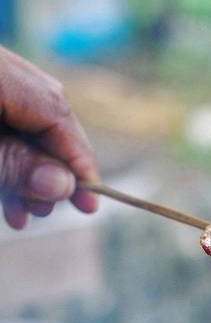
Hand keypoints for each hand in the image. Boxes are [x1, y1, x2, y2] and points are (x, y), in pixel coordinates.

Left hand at [0, 46, 98, 228]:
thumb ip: (14, 166)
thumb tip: (65, 184)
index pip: (54, 109)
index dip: (77, 158)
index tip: (90, 200)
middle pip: (42, 114)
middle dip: (52, 167)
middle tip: (55, 209)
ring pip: (21, 121)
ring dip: (28, 169)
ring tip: (26, 212)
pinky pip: (4, 119)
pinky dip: (8, 156)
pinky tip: (7, 196)